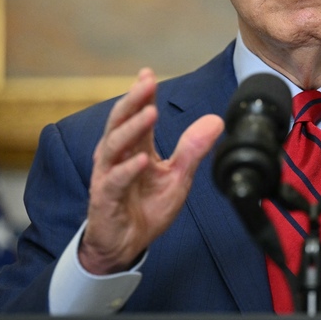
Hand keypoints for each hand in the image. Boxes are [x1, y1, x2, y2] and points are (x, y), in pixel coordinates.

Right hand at [78, 68, 222, 273]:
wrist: (125, 246)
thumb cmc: (145, 208)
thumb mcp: (177, 177)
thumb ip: (193, 149)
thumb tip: (215, 121)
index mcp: (134, 147)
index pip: (138, 115)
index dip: (143, 94)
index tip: (148, 73)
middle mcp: (117, 156)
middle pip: (120, 121)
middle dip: (133, 100)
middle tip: (146, 82)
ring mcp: (108, 175)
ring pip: (114, 145)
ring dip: (132, 128)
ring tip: (149, 113)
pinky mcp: (105, 198)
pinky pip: (115, 181)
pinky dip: (128, 169)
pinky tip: (141, 160)